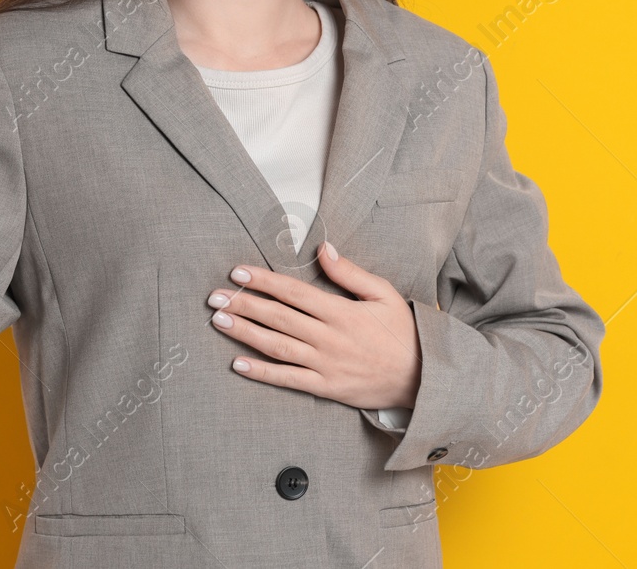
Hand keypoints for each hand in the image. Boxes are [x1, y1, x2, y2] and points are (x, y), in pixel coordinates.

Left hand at [207, 242, 421, 411]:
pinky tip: (238, 363)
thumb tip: (323, 248)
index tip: (238, 273)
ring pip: (277, 346)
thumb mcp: (383, 294)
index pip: (293, 292)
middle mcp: (329, 337)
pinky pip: (288, 379)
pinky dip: (261, 372)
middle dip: (244, 304)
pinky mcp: (325, 387)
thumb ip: (350, 272)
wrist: (421, 377)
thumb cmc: (402, 332)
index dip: (263, 281)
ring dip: (245, 333)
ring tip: (219, 322)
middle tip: (215, 297)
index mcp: (341, 311)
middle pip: (278, 317)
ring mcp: (325, 364)